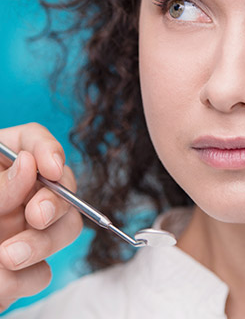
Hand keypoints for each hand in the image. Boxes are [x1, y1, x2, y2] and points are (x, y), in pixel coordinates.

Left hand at [0, 123, 82, 312]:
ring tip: (8, 258)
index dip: (48, 149)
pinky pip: (41, 272)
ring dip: (43, 242)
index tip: (51, 168)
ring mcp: (19, 233)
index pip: (32, 141)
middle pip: (60, 185)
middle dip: (55, 201)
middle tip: (37, 215)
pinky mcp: (20, 272)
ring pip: (62, 229)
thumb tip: (31, 166)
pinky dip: (24, 277)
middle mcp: (14, 197)